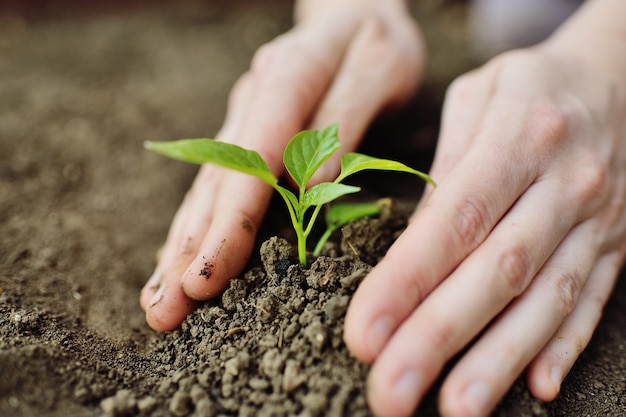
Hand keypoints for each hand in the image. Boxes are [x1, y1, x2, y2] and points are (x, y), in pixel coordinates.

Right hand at [139, 0, 425, 330]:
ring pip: (206, 185)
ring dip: (182, 245)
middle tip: (166, 311)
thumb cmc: (376, 45)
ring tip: (158, 301)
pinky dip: (194, 224)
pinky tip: (175, 262)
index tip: (206, 280)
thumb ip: (345, 118)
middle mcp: (254, 98)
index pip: (253, 160)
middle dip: (192, 249)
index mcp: (288, 76)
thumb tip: (307, 188)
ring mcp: (243, 115)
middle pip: (217, 181)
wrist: (352, 14)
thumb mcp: (379, 68)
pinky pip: (214, 182)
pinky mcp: (244, 132)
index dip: (229, 224)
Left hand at [344, 41, 625, 415]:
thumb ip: (445, 169)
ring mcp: (597, 222)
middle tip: (389, 393)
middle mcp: (565, 186)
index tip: (364, 334)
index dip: (408, 280)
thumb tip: (412, 245)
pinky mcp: (615, 248)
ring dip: (498, 360)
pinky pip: (591, 301)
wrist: (619, 81)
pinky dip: (564, 347)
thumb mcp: (478, 99)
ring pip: (545, 300)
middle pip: (497, 271)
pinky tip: (535, 388)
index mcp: (521, 136)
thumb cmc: (527, 89)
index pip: (456, 219)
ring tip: (453, 409)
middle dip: (439, 337)